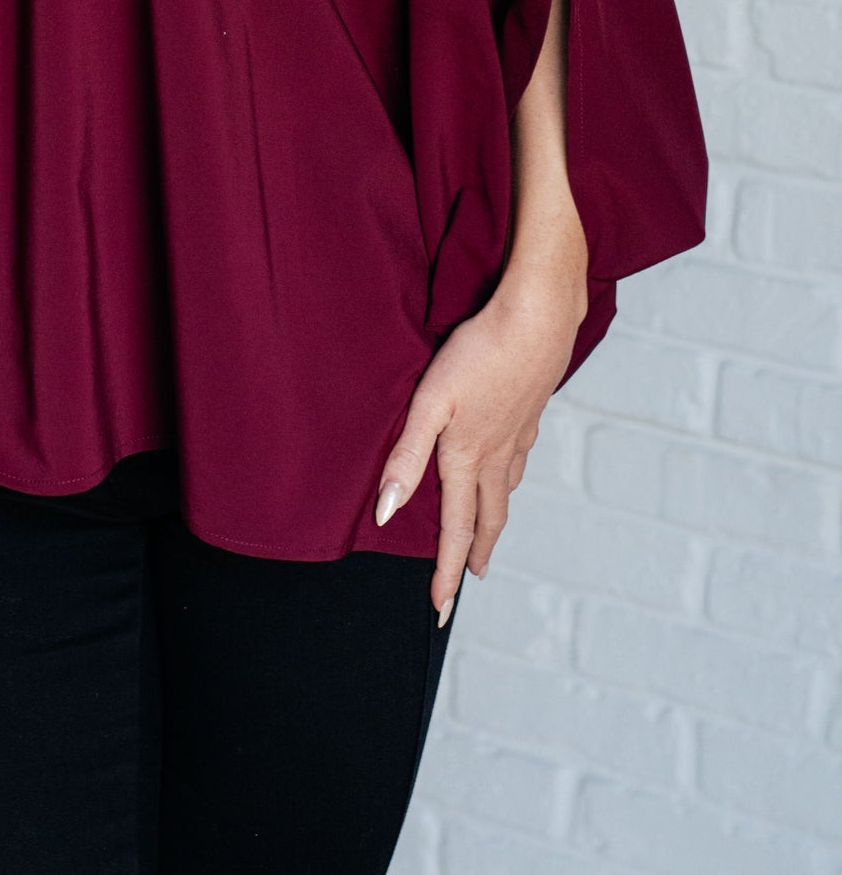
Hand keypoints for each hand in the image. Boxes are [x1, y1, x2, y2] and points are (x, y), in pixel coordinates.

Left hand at [374, 271, 587, 622]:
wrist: (538, 318)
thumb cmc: (478, 354)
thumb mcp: (431, 402)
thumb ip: (407, 455)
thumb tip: (388, 513)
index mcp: (467, 457)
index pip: (454, 530)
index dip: (446, 572)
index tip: (440, 608)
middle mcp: (497, 455)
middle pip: (487, 518)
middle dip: (475, 554)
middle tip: (470, 581)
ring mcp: (519, 434)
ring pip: (507, 490)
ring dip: (494, 519)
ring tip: (487, 535)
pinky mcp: (531, 410)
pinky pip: (520, 459)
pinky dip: (511, 478)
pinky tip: (510, 467)